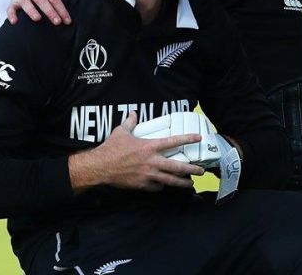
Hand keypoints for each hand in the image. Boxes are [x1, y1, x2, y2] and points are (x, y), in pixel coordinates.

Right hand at [7, 0, 72, 25]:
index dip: (60, 8)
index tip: (67, 20)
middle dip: (49, 11)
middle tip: (57, 22)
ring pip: (25, 2)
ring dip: (31, 11)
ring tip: (38, 19)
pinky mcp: (14, 1)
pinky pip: (10, 8)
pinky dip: (11, 14)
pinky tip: (15, 22)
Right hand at [69, 112, 204, 192]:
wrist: (100, 167)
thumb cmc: (111, 148)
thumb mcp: (121, 131)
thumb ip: (130, 122)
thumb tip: (133, 113)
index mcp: (150, 146)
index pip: (173, 141)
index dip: (187, 138)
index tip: (198, 138)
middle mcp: (152, 161)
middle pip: (177, 167)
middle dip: (191, 169)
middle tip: (201, 171)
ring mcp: (148, 175)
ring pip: (170, 180)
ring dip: (181, 182)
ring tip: (190, 184)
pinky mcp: (142, 185)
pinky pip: (156, 187)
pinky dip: (161, 186)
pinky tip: (165, 186)